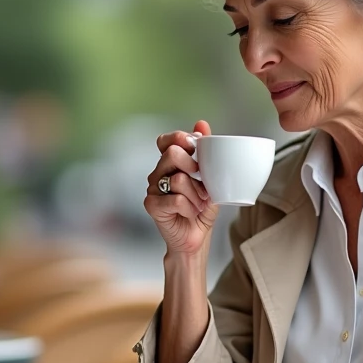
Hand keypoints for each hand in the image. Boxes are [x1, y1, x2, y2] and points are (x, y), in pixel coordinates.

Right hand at [144, 120, 220, 256]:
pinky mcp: (152, 205)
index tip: (196, 146)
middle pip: (172, 154)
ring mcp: (153, 189)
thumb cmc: (201, 210)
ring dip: (196, 194)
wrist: (196, 239)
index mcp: (170, 164)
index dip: (180, 138)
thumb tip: (201, 123)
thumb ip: (206, 152)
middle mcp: (158, 173)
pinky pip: (175, 199)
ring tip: (200, 204)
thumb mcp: (210, 179)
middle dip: (194, 167)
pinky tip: (190, 213)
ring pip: (177, 179)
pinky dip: (190, 208)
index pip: (166, 140)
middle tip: (204, 185)